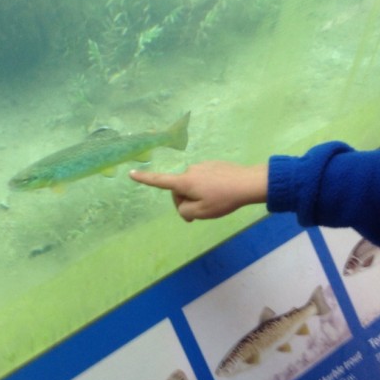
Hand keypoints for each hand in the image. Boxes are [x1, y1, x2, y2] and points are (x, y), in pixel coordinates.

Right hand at [129, 161, 267, 221]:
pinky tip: (221, 193)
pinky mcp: (213, 165)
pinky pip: (204, 179)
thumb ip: (185, 211)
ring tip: (214, 203)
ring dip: (198, 195)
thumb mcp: (201, 212)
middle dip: (186, 201)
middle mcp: (190, 171)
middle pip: (179, 189)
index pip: (160, 181)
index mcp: (184, 182)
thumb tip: (183, 206)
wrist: (248, 183)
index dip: (144, 179)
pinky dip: (207, 187)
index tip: (131, 173)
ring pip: (193, 185)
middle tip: (199, 215)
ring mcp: (202, 166)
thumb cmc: (223, 200)